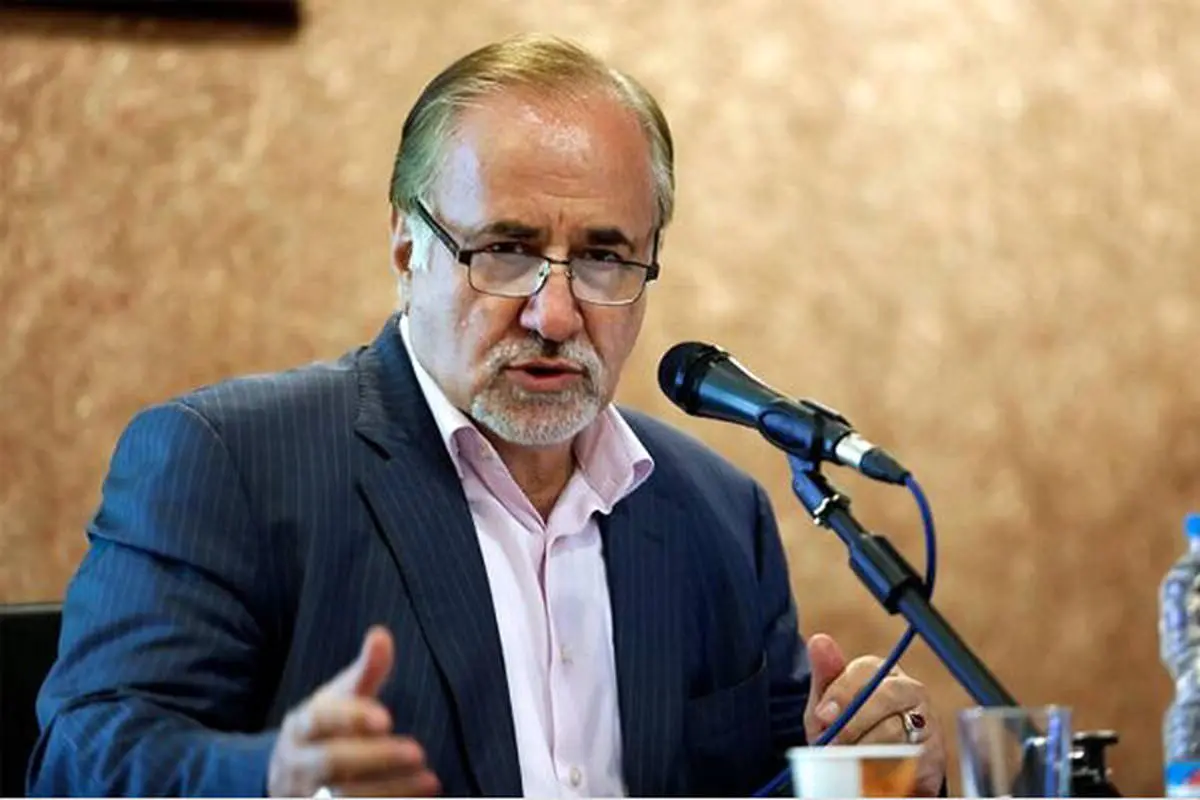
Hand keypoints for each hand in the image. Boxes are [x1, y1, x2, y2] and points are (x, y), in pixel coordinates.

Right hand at [268, 626, 440, 796]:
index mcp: (303, 725)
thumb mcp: (339, 699)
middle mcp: (299, 763)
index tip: (386, 719)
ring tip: (429, 780)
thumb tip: (381, 634)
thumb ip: (365, 672)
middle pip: (331, 762)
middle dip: (376, 758)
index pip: (321, 719)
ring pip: (342, 798)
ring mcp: (307, 796)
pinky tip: (418, 798)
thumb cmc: (327, 729)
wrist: (288, 777)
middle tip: (418, 752)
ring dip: (389, 790)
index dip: (351, 718)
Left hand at [803, 633, 945, 796]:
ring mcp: (926, 720)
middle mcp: (910, 690)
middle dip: (853, 722)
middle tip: (832, 742)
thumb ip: (825, 676)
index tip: (822, 716)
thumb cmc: (849, 728)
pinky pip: (908, 762)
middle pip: (887, 696)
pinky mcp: (935, 754)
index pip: (867, 669)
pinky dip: (882, 770)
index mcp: (882, 672)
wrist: (874, 772)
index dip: (843, 692)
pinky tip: (867, 774)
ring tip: (845, 761)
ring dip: (864, 749)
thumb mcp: (830, 705)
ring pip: (896, 731)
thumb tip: (819, 641)